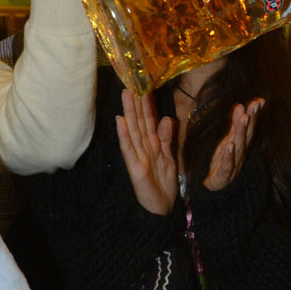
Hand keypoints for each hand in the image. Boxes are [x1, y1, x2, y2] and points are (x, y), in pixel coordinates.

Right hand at [116, 89, 177, 215]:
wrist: (162, 208)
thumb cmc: (163, 182)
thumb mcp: (169, 157)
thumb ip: (167, 139)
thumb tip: (166, 118)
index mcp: (153, 143)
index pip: (149, 119)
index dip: (147, 103)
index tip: (145, 85)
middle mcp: (143, 147)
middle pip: (139, 121)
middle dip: (136, 102)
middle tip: (132, 81)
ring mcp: (137, 156)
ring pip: (133, 130)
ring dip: (129, 112)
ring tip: (126, 94)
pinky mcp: (135, 168)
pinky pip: (129, 149)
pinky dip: (124, 135)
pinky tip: (120, 121)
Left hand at [204, 98, 263, 190]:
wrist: (215, 186)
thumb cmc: (224, 161)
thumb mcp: (228, 140)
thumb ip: (234, 125)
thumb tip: (240, 105)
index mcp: (241, 144)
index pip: (249, 127)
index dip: (254, 114)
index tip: (259, 101)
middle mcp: (240, 152)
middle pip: (247, 135)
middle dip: (251, 119)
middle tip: (254, 105)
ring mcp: (234, 163)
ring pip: (239, 146)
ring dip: (242, 132)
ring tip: (244, 118)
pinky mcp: (224, 175)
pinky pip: (227, 164)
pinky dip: (229, 155)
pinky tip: (230, 145)